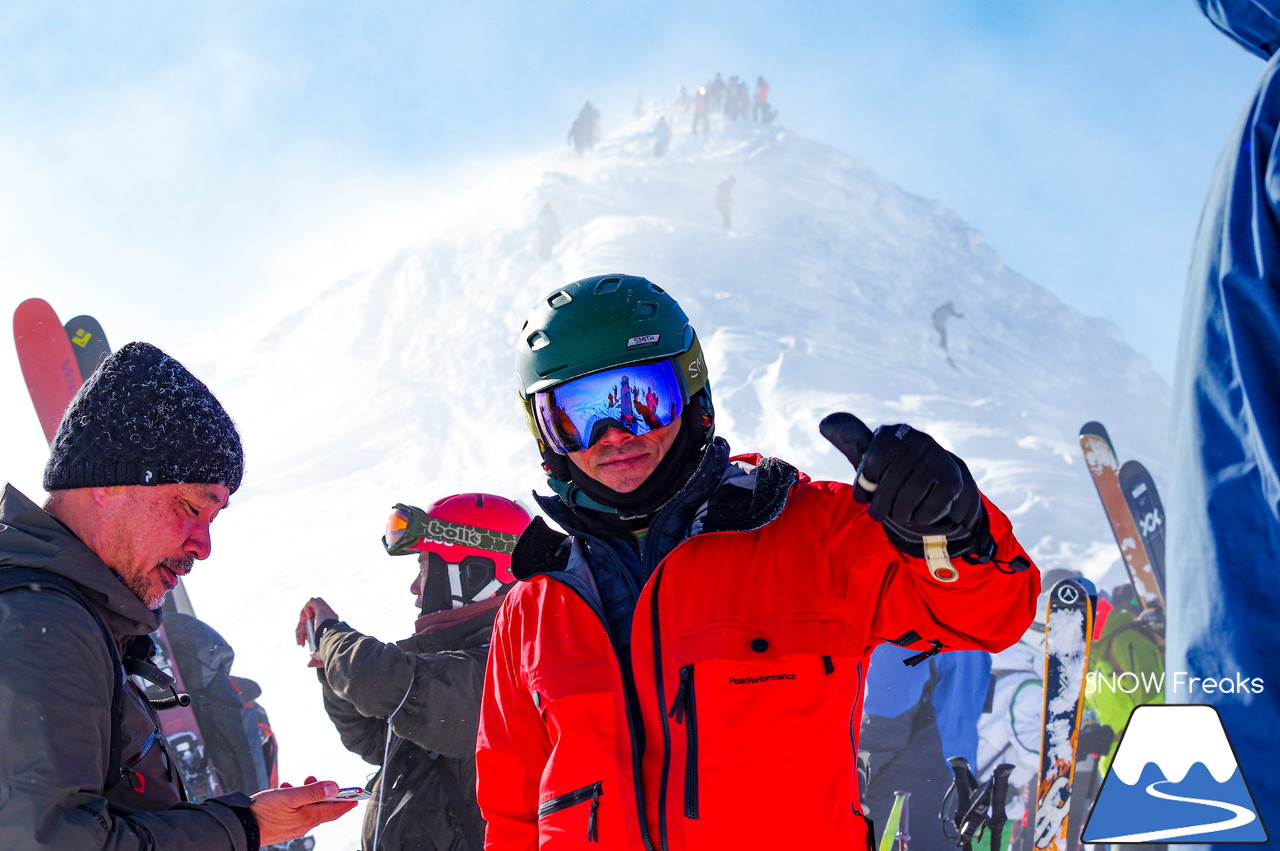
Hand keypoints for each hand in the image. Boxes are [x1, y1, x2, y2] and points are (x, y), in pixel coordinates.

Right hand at [250, 779, 357, 846]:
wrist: (240, 827)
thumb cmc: (263, 812)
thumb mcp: (290, 796)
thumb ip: (313, 791)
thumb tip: (334, 786)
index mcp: (308, 818)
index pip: (335, 810)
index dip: (347, 802)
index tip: (358, 796)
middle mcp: (303, 825)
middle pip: (321, 808)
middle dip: (322, 792)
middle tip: (314, 779)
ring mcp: (292, 827)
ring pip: (306, 808)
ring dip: (305, 794)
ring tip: (295, 783)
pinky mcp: (282, 826)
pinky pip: (294, 812)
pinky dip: (293, 800)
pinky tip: (283, 791)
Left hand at [296, 597, 339, 667]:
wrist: (333, 640)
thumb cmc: (331, 649)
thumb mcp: (321, 655)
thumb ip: (316, 660)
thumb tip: (308, 664)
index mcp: (329, 627)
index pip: (315, 626)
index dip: (305, 634)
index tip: (302, 644)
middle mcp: (328, 618)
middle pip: (309, 619)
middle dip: (300, 630)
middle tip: (299, 641)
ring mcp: (325, 611)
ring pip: (310, 609)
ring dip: (302, 619)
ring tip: (301, 629)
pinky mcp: (321, 607)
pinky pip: (312, 601)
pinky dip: (306, 608)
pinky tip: (307, 617)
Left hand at [821, 413, 985, 556]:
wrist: (935, 476)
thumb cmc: (894, 468)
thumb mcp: (871, 455)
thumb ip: (850, 442)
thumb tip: (825, 423)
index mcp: (892, 433)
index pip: (872, 461)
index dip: (865, 485)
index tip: (863, 496)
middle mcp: (918, 440)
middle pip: (890, 483)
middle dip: (880, 505)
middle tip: (877, 514)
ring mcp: (938, 459)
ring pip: (908, 499)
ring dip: (898, 514)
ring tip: (896, 514)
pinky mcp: (952, 481)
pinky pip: (927, 510)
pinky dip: (919, 518)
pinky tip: (918, 512)